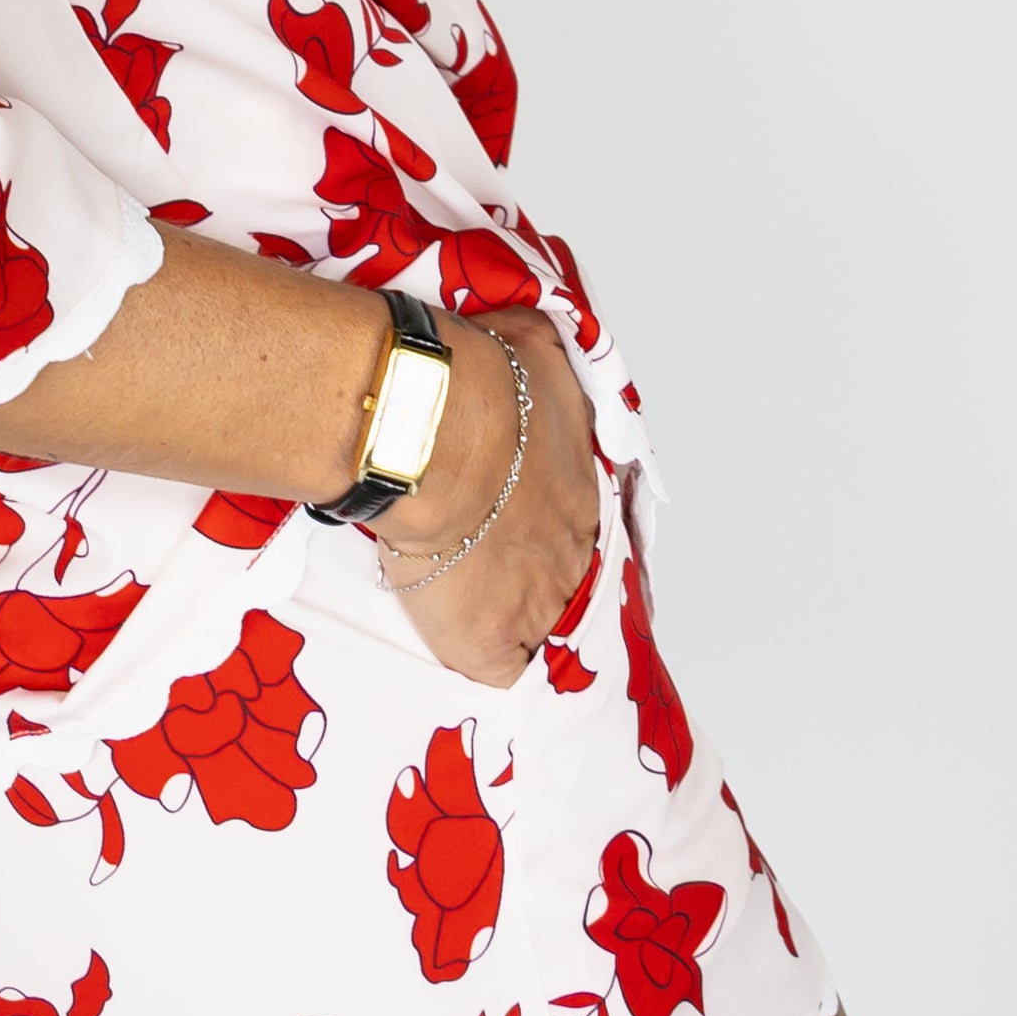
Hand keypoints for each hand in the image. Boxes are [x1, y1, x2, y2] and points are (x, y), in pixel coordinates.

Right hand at [374, 310, 600, 689]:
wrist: (435, 430)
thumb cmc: (480, 382)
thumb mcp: (531, 343)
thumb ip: (541, 351)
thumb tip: (533, 338)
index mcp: (581, 487)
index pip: (578, 522)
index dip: (548, 527)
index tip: (529, 529)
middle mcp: (573, 550)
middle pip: (566, 581)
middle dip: (535, 579)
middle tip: (496, 575)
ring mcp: (537, 603)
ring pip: (541, 633)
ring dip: (516, 628)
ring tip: (485, 627)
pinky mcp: (489, 644)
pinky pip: (499, 678)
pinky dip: (488, 674)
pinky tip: (473, 668)